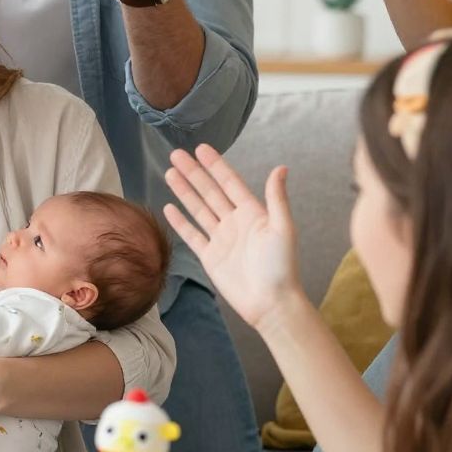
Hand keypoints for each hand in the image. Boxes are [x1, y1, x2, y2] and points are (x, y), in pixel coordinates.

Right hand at [163, 143, 300, 330]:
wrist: (270, 302)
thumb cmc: (281, 266)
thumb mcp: (283, 228)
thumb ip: (276, 198)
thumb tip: (281, 167)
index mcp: (252, 212)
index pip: (230, 183)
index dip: (215, 166)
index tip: (201, 149)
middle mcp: (234, 221)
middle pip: (209, 192)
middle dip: (193, 173)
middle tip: (176, 154)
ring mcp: (221, 239)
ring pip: (198, 209)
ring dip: (184, 191)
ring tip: (169, 173)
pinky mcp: (210, 257)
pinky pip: (192, 235)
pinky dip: (180, 221)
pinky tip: (169, 206)